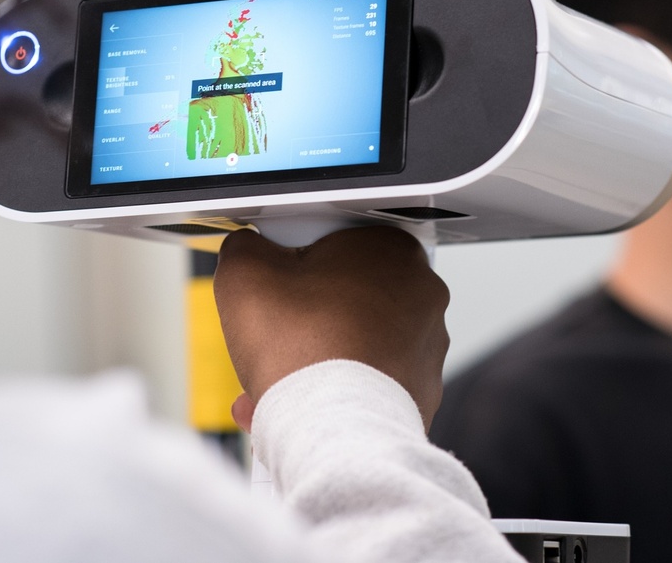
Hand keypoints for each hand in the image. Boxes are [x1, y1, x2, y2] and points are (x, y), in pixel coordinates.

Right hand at [213, 226, 449, 431]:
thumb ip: (245, 247)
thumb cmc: (302, 351)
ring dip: (314, 357)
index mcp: (391, 250)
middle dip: (303, 318)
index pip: (335, 242)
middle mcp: (421, 294)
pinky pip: (368, 382)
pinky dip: (336, 391)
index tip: (277, 283)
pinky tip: (298, 404)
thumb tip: (247, 250)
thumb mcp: (245, 273)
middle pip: (344, 294)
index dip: (296, 264)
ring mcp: (426, 346)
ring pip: (355, 341)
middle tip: (272, 336)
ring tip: (276, 381)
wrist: (333, 431)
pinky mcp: (421, 391)